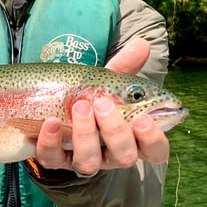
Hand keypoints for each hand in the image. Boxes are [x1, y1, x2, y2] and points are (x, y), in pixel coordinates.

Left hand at [34, 38, 169, 175]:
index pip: (155, 150)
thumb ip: (125, 67)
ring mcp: (83, 159)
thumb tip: (142, 43)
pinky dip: (51, 141)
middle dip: (115, 130)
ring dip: (85, 134)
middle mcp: (111, 154)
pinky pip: (53, 159)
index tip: (142, 117)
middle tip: (103, 102)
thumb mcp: (108, 83)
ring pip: (89, 162)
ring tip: (79, 106)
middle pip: (125, 156)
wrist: (52, 110)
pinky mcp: (55, 160)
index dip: (153, 139)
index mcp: (132, 138)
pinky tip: (51, 122)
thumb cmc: (92, 99)